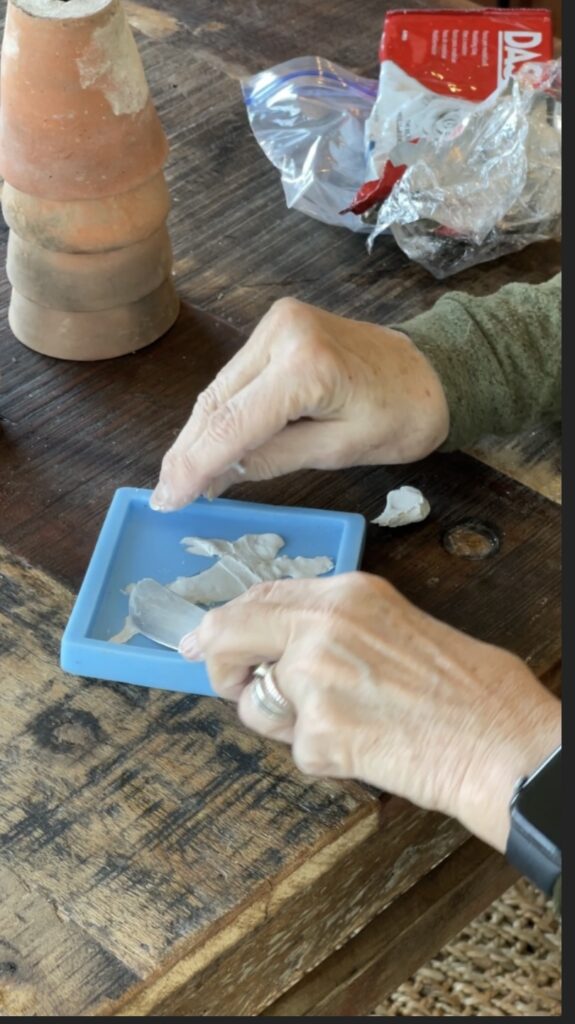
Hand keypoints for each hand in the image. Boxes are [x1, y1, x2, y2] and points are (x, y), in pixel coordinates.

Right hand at [150, 298, 448, 510]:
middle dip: (188, 451)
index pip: (232, 424)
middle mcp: (284, 332)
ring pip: (220, 388)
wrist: (432, 370)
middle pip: (217, 402)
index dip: (195, 466)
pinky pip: (237, 377)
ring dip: (200, 433)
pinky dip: (222, 412)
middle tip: (168, 493)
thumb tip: (215, 476)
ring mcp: (277, 322)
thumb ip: (271, 459)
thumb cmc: (402, 416)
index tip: (169, 499)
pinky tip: (209, 444)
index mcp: (308, 366)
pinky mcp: (276, 325)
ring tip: (182, 477)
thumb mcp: (338, 451)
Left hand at [179, 573, 559, 851]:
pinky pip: (296, 748)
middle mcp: (322, 628)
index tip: (203, 639)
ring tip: (346, 724)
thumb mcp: (395, 624)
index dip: (222, 622)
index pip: (259, 596)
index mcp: (347, 595)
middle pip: (230, 636)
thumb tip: (279, 643)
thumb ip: (333, 626)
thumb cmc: (464, 688)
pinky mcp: (318, 735)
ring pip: (257, 704)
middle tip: (234, 685)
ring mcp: (316, 681)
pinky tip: (366, 746)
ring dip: (285, 723)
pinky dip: (322, 755)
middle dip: (223, 666)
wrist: (498, 740)